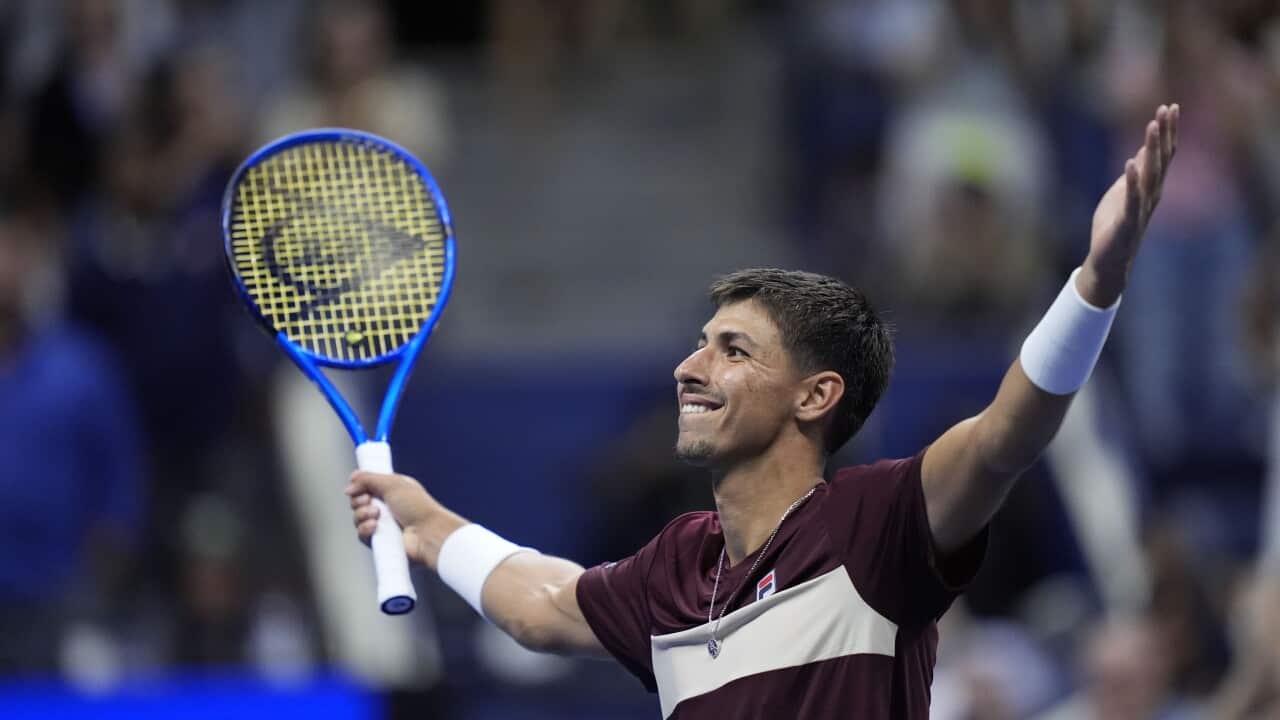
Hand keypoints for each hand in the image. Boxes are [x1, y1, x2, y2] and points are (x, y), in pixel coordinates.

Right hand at [346, 470, 440, 564]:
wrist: (427, 534)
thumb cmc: (417, 507)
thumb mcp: (392, 483)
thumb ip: (368, 479)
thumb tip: (350, 483)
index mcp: (392, 490)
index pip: (366, 486)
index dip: (358, 486)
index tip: (357, 487)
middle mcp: (387, 506)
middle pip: (358, 501)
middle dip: (359, 500)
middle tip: (369, 500)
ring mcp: (383, 524)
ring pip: (357, 518)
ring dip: (362, 514)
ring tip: (376, 514)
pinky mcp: (380, 541)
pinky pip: (362, 535)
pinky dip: (365, 529)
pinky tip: (375, 527)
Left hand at [1079, 104, 1179, 306]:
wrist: (1108, 262)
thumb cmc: (1114, 227)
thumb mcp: (1122, 193)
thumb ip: (1135, 174)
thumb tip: (1141, 152)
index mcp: (1149, 187)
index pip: (1163, 154)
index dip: (1167, 131)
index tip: (1170, 106)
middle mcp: (1151, 195)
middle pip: (1161, 159)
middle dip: (1164, 133)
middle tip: (1167, 108)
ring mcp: (1141, 208)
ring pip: (1150, 175)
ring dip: (1151, 149)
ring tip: (1152, 125)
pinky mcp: (1126, 222)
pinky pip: (1131, 199)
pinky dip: (1132, 181)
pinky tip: (1131, 163)